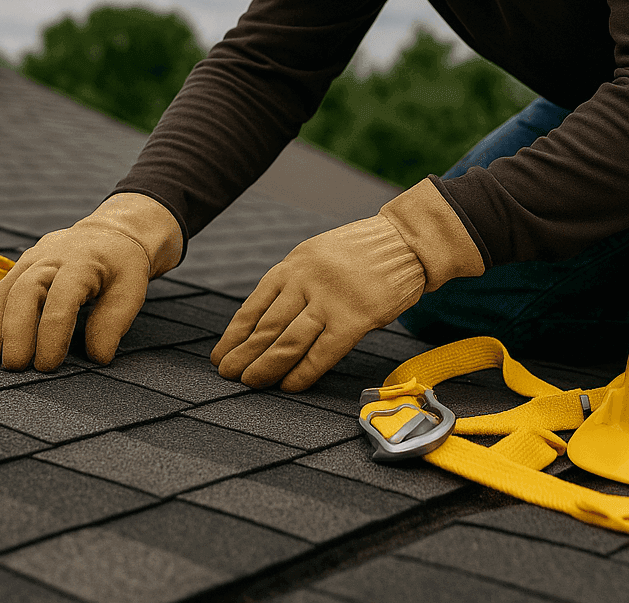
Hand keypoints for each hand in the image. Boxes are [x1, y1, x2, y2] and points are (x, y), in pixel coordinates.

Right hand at [0, 193, 181, 369]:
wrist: (106, 234)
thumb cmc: (120, 265)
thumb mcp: (131, 288)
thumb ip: (114, 321)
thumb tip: (98, 356)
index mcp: (82, 262)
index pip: (61, 300)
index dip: (51, 336)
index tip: (48, 365)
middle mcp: (50, 258)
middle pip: (24, 292)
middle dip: (16, 332)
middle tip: (17, 366)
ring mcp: (29, 261)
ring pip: (2, 291)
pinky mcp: (17, 268)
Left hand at [211, 179, 483, 391]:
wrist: (407, 242)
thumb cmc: (362, 254)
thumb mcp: (317, 256)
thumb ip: (293, 284)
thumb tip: (266, 323)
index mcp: (293, 264)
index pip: (253, 305)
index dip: (234, 334)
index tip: (220, 354)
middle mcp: (306, 280)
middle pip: (266, 326)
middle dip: (243, 354)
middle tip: (228, 374)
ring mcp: (330, 299)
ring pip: (287, 341)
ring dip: (265, 366)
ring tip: (250, 382)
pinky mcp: (356, 318)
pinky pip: (322, 353)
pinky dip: (302, 373)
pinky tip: (289, 386)